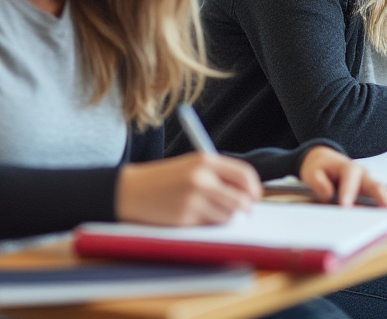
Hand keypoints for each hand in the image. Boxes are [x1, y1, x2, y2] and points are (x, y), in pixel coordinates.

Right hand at [116, 152, 261, 225]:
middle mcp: (201, 178)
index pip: (244, 174)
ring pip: (228, 215)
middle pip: (241, 199)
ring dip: (225, 216)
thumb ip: (220, 174)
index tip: (255, 196)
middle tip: (244, 211)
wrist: (131, 190)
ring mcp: (193, 199)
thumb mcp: (193, 165)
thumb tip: (249, 194)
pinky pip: (210, 225)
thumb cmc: (166, 178)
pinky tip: (194, 215)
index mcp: (205, 160)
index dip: (254, 187)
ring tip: (209, 209)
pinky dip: (208, 223)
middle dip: (245, 208)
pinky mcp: (185, 218)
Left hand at [299, 146, 386, 209]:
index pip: (350, 179)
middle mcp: (362, 172)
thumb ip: (318, 183)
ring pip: (381, 189)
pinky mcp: (370, 187)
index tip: (346, 208)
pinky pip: (382, 194)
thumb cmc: (318, 167)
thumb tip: (328, 194)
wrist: (324, 159)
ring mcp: (368, 179)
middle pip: (373, 184)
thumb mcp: (311, 172)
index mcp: (347, 167)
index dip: (348, 193)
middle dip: (380, 197)